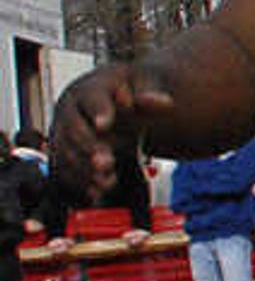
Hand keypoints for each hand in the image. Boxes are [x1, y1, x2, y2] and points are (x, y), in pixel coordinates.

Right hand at [47, 64, 159, 201]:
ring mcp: (63, 132)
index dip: (98, 111)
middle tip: (107, 162)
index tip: (104, 124)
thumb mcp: (142, 88)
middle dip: (89, 147)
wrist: (112, 99)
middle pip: (74, 129)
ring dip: (84, 169)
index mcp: (88, 90)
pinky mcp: (65, 152)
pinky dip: (81, 182)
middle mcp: (70, 111)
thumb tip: (165, 102)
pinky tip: (97, 193)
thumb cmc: (128, 92)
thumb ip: (151, 98)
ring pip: (67, 152)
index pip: (91, 98)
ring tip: (107, 181)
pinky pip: (66, 169)